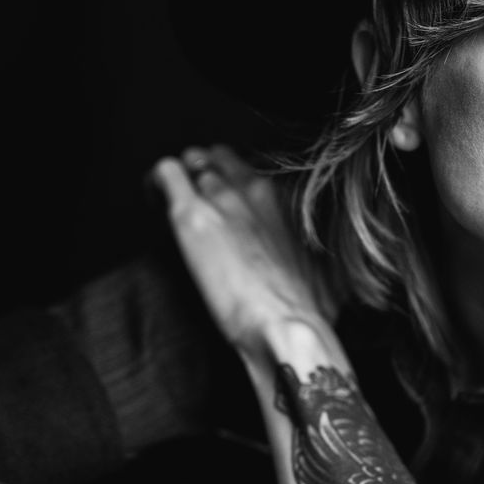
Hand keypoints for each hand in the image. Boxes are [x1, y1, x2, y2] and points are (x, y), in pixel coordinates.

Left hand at [151, 145, 338, 356]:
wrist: (287, 325)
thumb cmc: (309, 309)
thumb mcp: (328, 268)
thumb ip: (310, 247)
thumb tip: (305, 255)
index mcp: (287, 198)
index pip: (250, 168)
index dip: (234, 185)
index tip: (229, 209)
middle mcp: (256, 187)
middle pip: (220, 158)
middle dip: (207, 174)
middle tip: (200, 204)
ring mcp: (222, 197)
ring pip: (194, 160)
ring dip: (185, 181)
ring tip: (176, 209)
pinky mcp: (192, 215)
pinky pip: (166, 173)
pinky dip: (157, 183)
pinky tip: (155, 202)